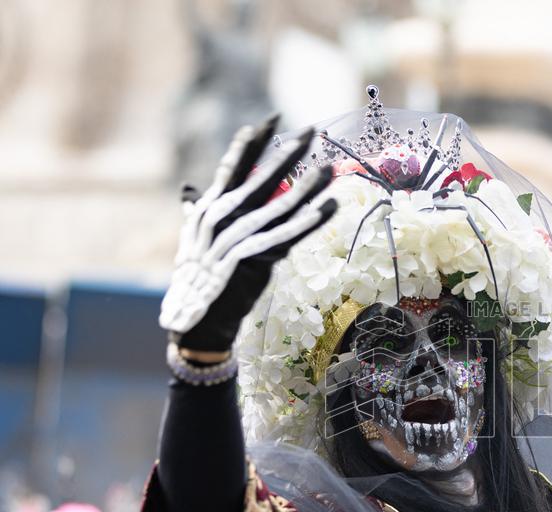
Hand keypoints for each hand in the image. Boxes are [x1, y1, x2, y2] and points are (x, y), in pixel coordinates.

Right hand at [159, 115, 336, 351]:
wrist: (196, 317)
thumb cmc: (200, 278)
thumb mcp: (194, 239)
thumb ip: (196, 212)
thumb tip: (189, 190)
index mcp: (210, 208)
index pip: (232, 167)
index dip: (252, 143)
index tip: (270, 120)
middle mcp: (222, 217)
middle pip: (261, 178)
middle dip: (287, 153)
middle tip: (310, 131)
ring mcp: (237, 237)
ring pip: (279, 206)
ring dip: (307, 187)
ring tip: (329, 168)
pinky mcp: (252, 259)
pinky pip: (287, 237)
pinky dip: (308, 222)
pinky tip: (327, 208)